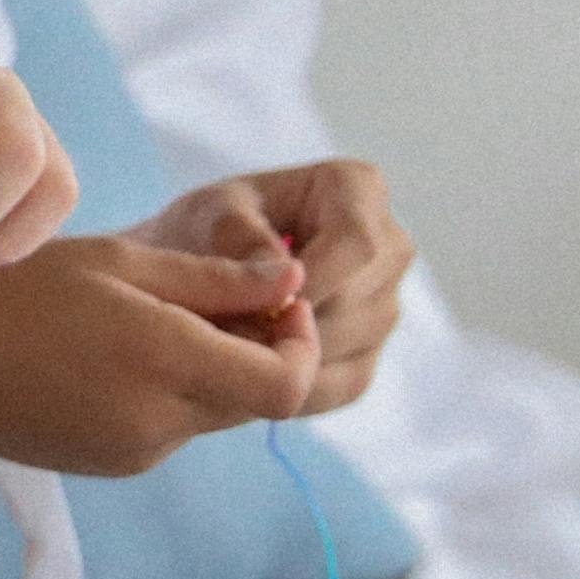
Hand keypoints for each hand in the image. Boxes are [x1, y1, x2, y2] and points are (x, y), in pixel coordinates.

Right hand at [0, 228, 316, 474]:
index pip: (288, 383)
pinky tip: (117, 352)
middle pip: (256, 398)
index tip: (276, 296)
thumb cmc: (13, 293)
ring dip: (213, 368)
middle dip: (259, 347)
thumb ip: (215, 277)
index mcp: (162, 361)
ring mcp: (137, 454)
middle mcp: (158, 423)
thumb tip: (296, 278)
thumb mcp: (117, 260)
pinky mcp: (116, 466)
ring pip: (216, 412)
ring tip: (151, 315)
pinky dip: (172, 390)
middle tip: (217, 292)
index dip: (301, 340)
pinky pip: (175, 427)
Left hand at [139, 158, 409, 415]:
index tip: (254, 303)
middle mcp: (388, 248)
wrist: (191, 277)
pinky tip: (247, 375)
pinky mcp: (368, 358)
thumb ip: (239, 238)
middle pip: (357, 301)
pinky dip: (292, 389)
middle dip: (291, 325)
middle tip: (226, 334)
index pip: (358, 244)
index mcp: (358, 189)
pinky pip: (341, 386)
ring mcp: (385, 306)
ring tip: (229, 348)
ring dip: (288, 358)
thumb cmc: (202, 231)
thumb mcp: (206, 216)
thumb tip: (289, 280)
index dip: (311, 282)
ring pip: (351, 347)